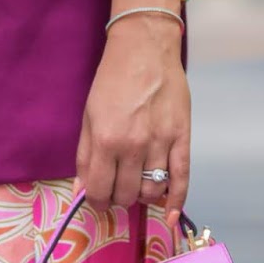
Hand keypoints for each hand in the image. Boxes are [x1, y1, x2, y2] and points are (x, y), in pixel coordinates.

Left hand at [75, 18, 189, 232]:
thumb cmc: (113, 81)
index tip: (98, 199)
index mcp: (107, 140)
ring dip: (142, 197)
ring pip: (152, 192)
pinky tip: (168, 215)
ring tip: (137, 186)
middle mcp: (135, 146)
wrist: (145, 48)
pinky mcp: (181, 137)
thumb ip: (85, 157)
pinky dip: (176, 202)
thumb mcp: (89, 117)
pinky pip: (181, 179)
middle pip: (127, 195)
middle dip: (119, 198)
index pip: (101, 191)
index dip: (97, 201)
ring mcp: (161, 143)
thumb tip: (82, 191)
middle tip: (117, 188)